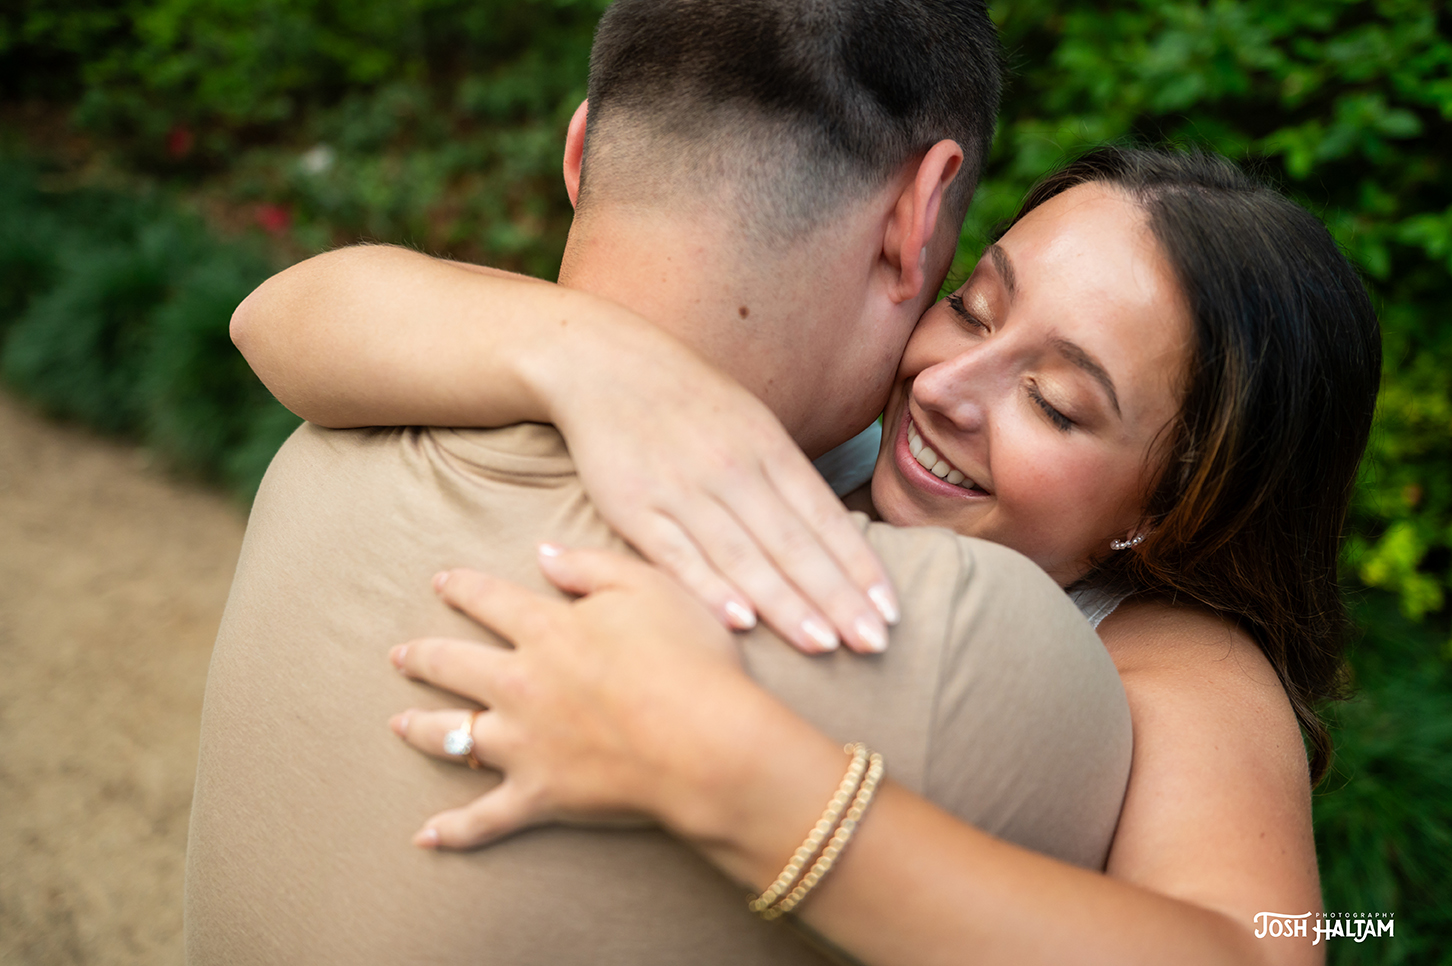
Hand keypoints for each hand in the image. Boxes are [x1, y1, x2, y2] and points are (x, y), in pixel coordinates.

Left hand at [389, 547, 768, 849]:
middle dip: (423, 657)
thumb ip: (591, 566)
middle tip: (401, 655)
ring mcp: (523, 743)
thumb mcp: (649, 587)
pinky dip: (452, 830)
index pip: (489, 599)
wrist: (706, 743)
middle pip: (453, 664)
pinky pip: (483, 818)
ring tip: (397, 724)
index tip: (442, 582)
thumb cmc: (687, 660)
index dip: (462, 588)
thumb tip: (545, 553)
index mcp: (546, 628)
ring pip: (452, 734)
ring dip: (419, 728)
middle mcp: (519, 682)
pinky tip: (424, 836)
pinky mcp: (538, 794)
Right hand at [531, 318, 898, 653]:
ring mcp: (683, 490)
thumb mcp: (751, 423)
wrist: (604, 364)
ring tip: (824, 645)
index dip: (860, 568)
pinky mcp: (633, 508)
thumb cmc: (688, 402)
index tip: (890, 612)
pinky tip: (740, 622)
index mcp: (769, 449)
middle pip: (795, 545)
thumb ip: (787, 478)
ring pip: (744, 557)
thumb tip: (832, 536)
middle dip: (838, 598)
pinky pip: (678, 556)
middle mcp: (734, 471)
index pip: (826, 519)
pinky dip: (709, 589)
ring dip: (787, 605)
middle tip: (874, 643)